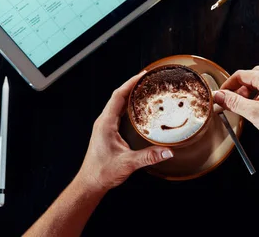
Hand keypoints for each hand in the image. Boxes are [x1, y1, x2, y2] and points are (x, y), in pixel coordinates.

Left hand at [76, 73, 173, 192]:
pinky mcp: (107, 132)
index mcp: (106, 123)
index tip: (142, 75)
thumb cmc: (102, 172)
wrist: (90, 183)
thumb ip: (149, 157)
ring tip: (145, 90)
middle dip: (132, 86)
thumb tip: (167, 152)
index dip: (130, 83)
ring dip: (130, 96)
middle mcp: (104, 122)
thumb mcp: (128, 163)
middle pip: (118, 97)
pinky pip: (118, 113)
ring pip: (118, 105)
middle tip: (147, 79)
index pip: (118, 96)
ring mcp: (105, 126)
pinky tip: (139, 110)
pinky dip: (128, 107)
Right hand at [213, 66, 258, 143]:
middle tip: (234, 100)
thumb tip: (220, 96)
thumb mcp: (253, 112)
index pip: (241, 75)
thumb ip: (234, 102)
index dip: (228, 85)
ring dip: (252, 92)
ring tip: (247, 107)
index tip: (222, 94)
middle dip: (240, 87)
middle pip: (253, 76)